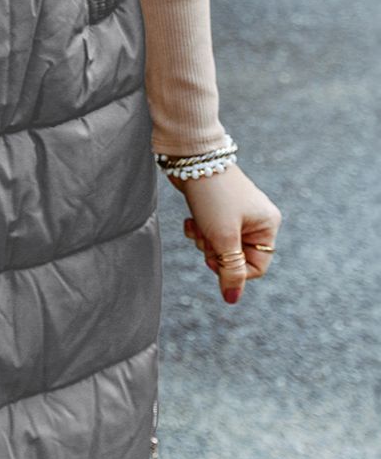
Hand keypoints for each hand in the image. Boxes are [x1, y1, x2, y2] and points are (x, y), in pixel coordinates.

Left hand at [163, 162, 281, 305]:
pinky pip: (210, 232)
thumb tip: (232, 299)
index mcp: (267, 225)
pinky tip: (191, 220)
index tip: (215, 259)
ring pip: (220, 246)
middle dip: (215, 252)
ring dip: (204, 241)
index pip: (256, 267)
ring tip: (198, 225)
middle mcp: (256, 220)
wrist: (190, 159)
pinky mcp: (218, 209)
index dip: (233, 270)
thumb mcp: (223, 238)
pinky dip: (199, 230)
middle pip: (235, 257)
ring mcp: (237, 214)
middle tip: (206, 238)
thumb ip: (230, 270)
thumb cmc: (213, 197)